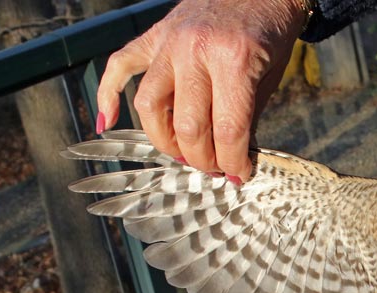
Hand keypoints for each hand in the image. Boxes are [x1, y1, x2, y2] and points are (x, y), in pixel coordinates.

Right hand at [96, 0, 308, 181]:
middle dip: (201, 158)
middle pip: (187, 126)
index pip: (227, 130)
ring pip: (148, 106)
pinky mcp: (153, 36)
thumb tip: (232, 159)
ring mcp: (169, 42)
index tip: (238, 175)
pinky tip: (107, 123)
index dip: (233, 161)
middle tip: (214, 168)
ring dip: (164, 140)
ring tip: (184, 153)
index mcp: (234, 60)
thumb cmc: (269, 33)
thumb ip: (248, 118)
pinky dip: (108, 96)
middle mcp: (195, 50)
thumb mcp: (269, 78)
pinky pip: (119, 66)